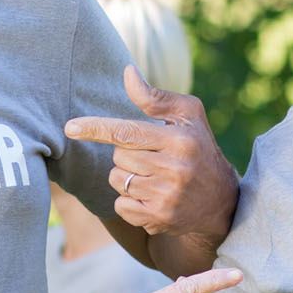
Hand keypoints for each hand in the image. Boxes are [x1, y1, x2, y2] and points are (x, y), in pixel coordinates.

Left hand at [65, 68, 237, 246]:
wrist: (222, 201)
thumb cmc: (199, 148)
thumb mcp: (188, 116)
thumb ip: (154, 97)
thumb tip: (127, 73)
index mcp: (180, 140)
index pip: (127, 133)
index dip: (96, 128)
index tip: (70, 128)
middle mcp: (175, 170)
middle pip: (118, 157)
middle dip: (127, 154)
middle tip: (152, 156)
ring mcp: (167, 198)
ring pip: (117, 180)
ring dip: (126, 176)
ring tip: (153, 176)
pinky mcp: (159, 219)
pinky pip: (120, 206)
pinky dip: (128, 200)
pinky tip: (151, 196)